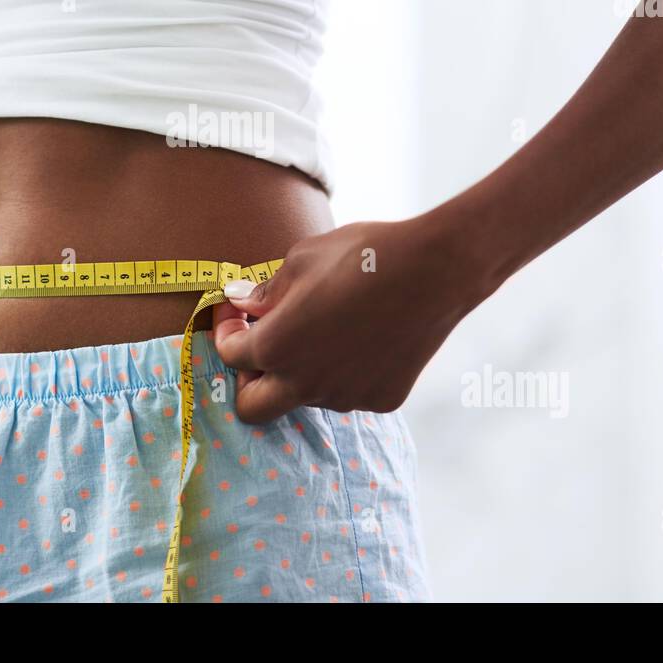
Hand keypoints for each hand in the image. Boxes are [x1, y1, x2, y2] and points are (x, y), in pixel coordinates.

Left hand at [212, 210, 496, 422]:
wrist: (436, 270)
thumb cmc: (363, 254)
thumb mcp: (302, 259)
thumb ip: (265, 290)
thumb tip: (241, 302)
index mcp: (277, 346)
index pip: (231, 355)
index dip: (226, 330)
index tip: (235, 311)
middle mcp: (306, 383)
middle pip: (253, 408)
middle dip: (247, 379)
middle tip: (260, 344)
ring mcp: (346, 396)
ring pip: (306, 395)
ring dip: (300, 369)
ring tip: (324, 326)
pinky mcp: (382, 399)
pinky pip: (348, 391)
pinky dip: (343, 370)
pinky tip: (362, 335)